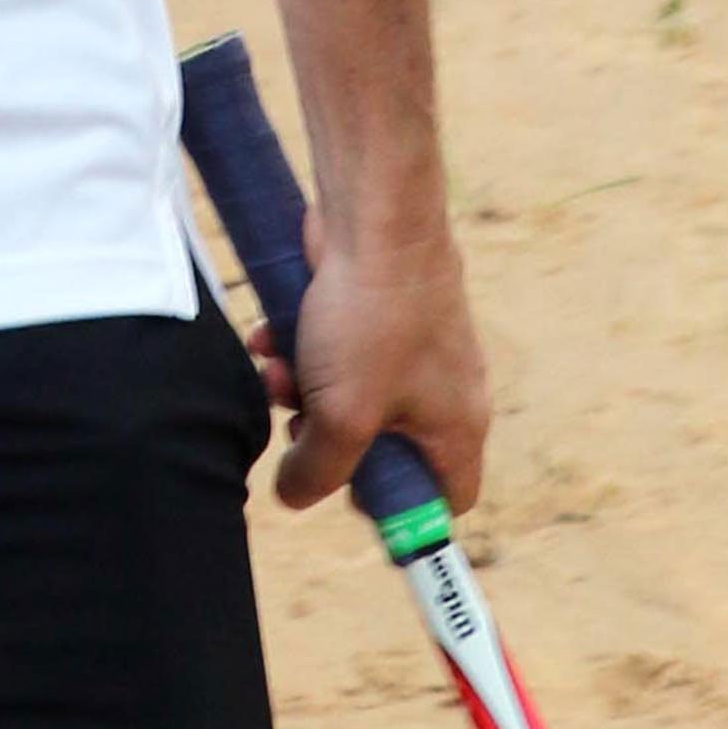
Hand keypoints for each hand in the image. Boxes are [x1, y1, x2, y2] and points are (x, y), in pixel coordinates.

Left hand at [263, 211, 489, 517]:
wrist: (372, 217)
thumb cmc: (372, 318)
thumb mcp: (342, 414)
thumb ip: (318, 471)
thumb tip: (294, 494)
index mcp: (457, 426)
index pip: (447, 498)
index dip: (400, 511)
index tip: (348, 497)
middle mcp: (444, 392)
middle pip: (379, 450)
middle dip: (323, 439)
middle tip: (295, 423)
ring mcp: (413, 351)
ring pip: (346, 399)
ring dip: (299, 392)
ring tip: (276, 370)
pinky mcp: (379, 318)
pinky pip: (336, 355)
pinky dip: (300, 352)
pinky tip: (270, 336)